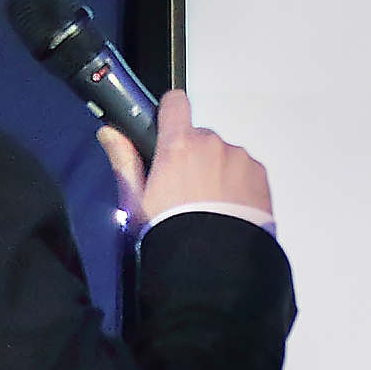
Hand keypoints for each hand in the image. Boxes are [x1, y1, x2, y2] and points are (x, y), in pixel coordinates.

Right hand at [96, 90, 272, 232]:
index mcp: (179, 145)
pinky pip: (245, 171)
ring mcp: (239, 159)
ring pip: (224, 156)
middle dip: (194, 157)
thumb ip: (125, 161)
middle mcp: (212, 145)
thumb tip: (109, 132)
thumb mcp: (137, 201)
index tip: (167, 130)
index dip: (170, 114)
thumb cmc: (171, 233)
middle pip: (200, 138)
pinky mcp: (260, 176)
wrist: (216, 266)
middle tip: (187, 192)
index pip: (175, 103)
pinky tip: (230, 211)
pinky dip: (239, 185)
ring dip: (217, 172)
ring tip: (211, 208)